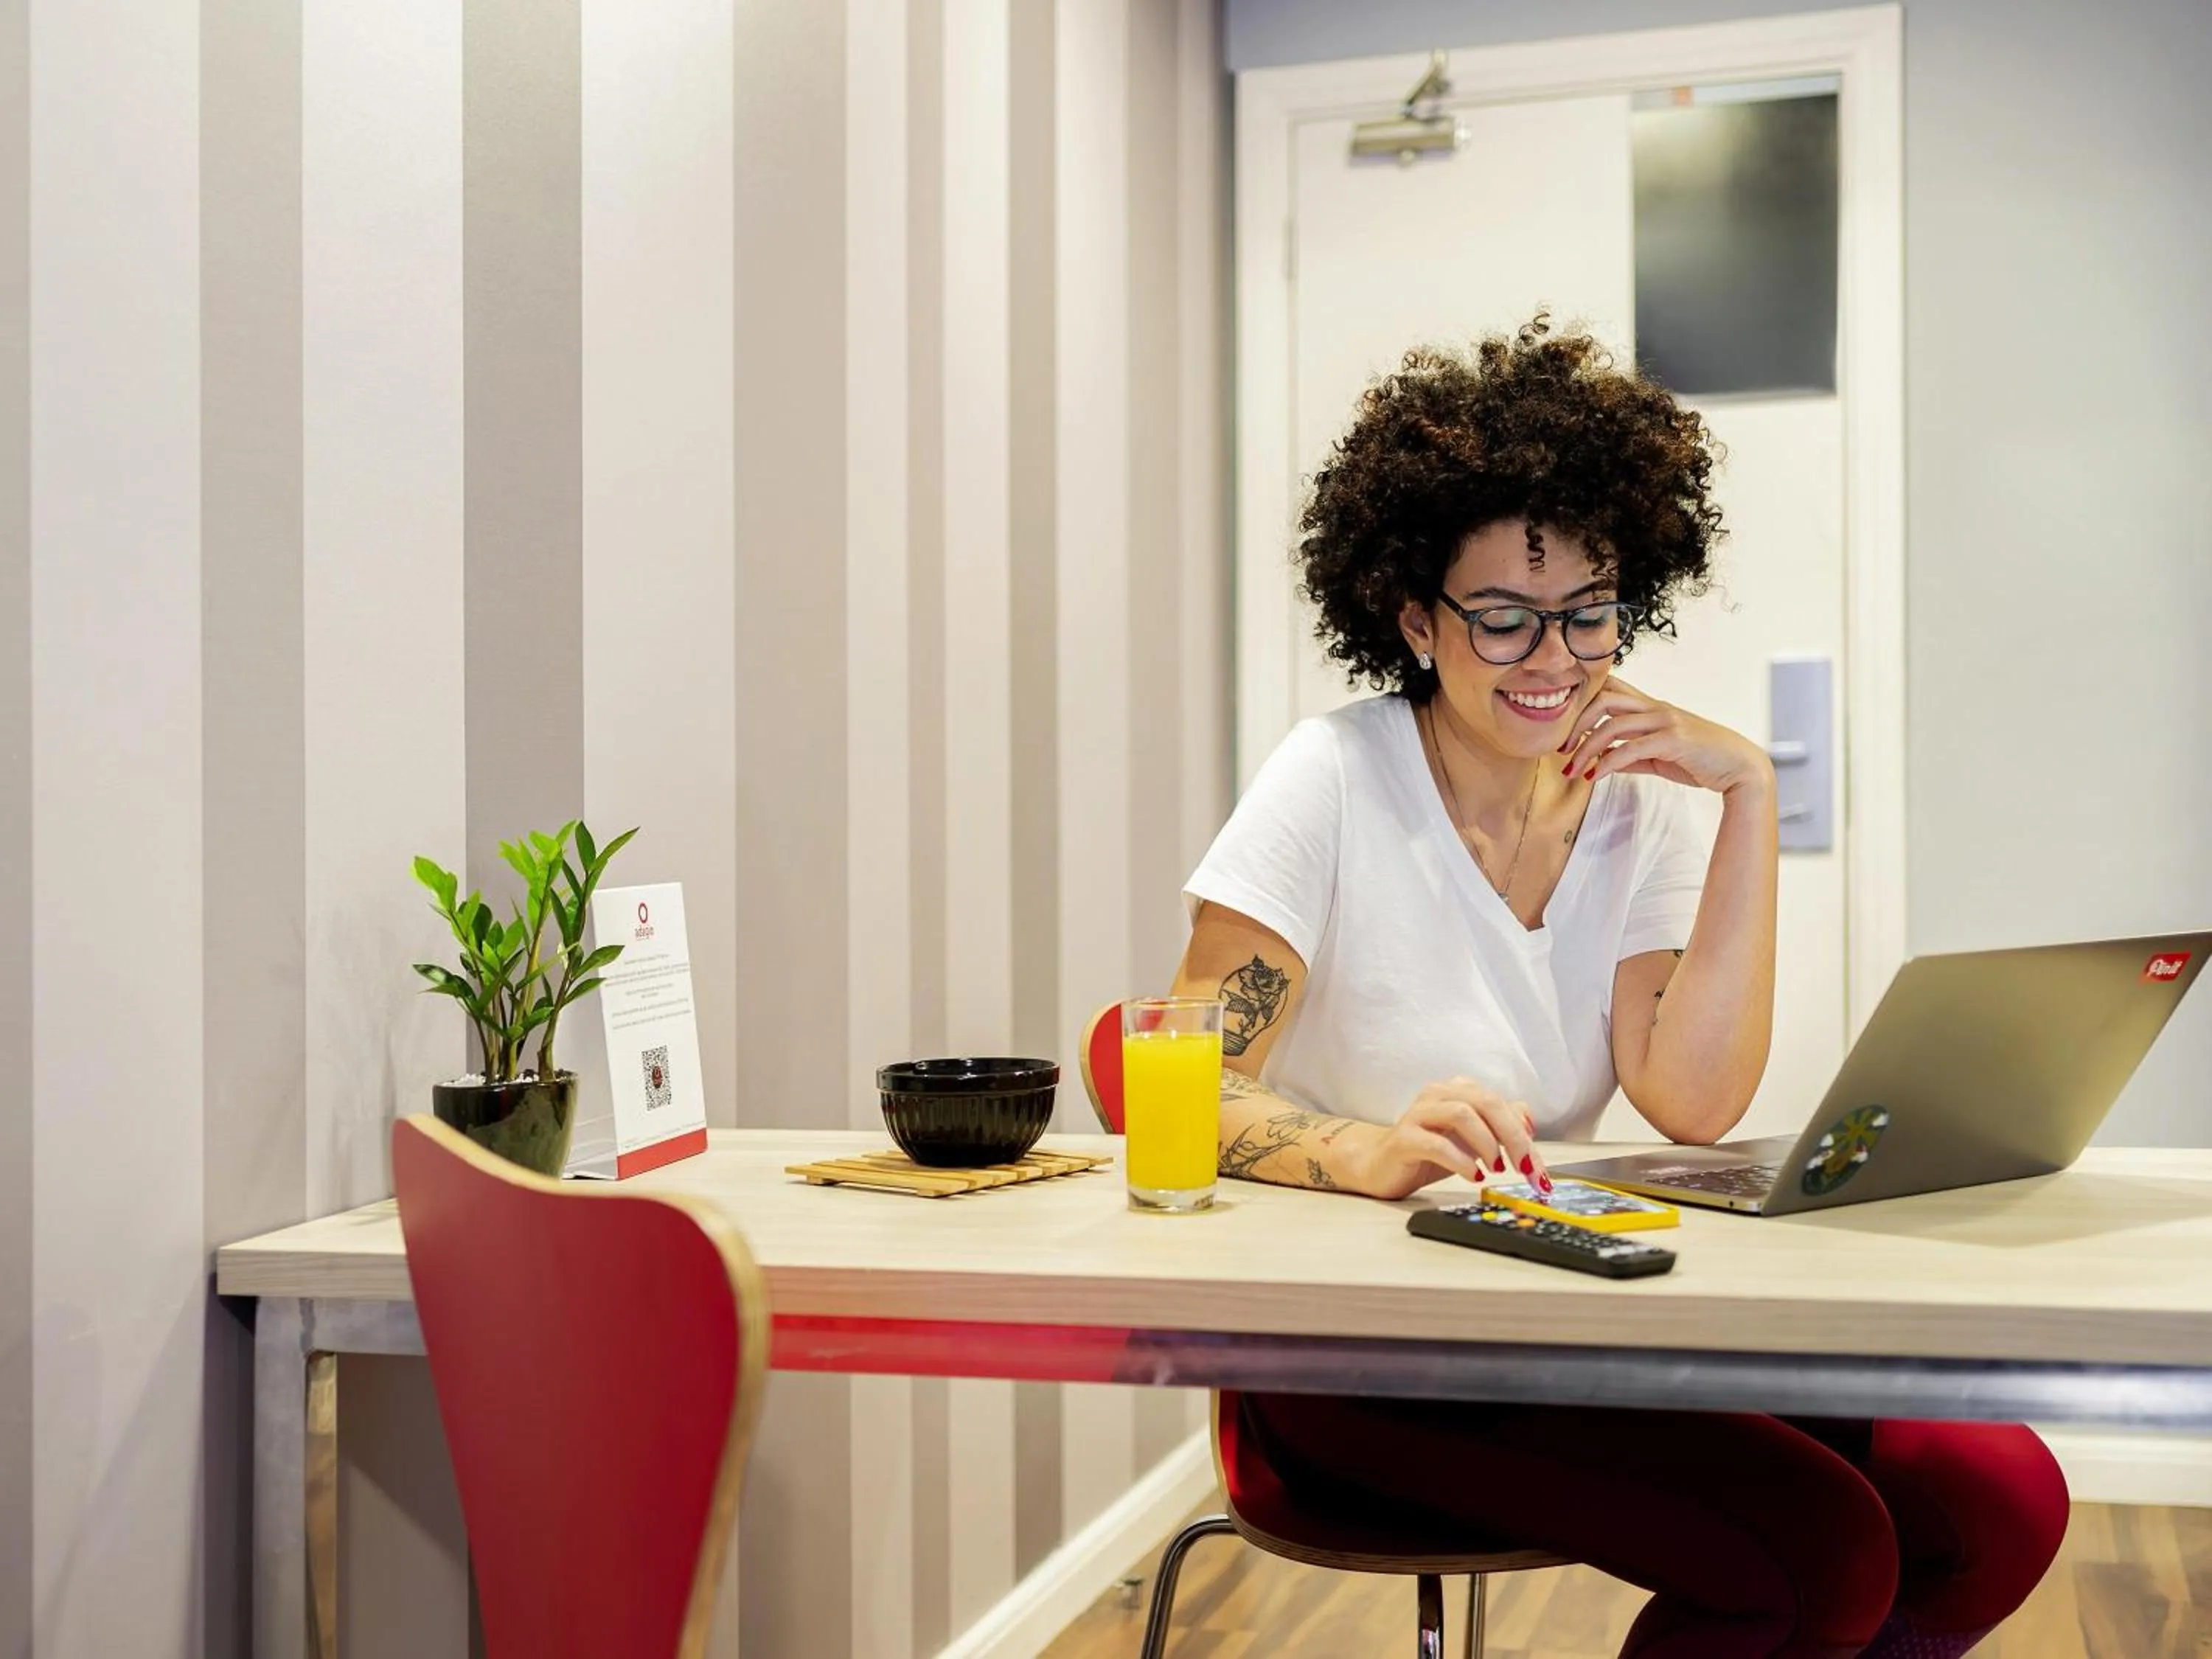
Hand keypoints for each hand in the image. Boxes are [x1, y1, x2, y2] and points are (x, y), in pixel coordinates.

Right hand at [1342, 1078, 1549, 1200]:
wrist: (1378, 1165)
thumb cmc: (1428, 1152)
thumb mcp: (1472, 1140)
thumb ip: (1499, 1126)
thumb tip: (1528, 1123)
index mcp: (1457, 1091)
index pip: (1501, 1104)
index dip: (1524, 1134)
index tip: (1538, 1169)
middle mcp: (1438, 1095)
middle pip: (1486, 1102)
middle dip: (1513, 1136)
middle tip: (1525, 1167)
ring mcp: (1418, 1115)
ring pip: (1462, 1113)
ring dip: (1487, 1143)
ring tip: (1495, 1168)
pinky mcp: (1403, 1139)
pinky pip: (1436, 1143)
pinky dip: (1461, 1160)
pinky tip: (1473, 1176)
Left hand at [1558, 679, 1773, 797]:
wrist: (1739, 768)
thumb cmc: (1700, 760)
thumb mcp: (1658, 757)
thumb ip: (1630, 756)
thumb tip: (1602, 762)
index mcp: (1651, 707)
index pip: (1610, 689)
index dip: (1582, 704)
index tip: (1565, 732)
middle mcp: (1655, 708)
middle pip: (1603, 698)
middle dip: (1575, 722)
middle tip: (1561, 749)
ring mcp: (1665, 721)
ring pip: (1611, 724)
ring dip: (1585, 748)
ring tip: (1571, 770)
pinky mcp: (1673, 739)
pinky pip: (1629, 748)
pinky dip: (1605, 763)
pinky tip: (1594, 777)